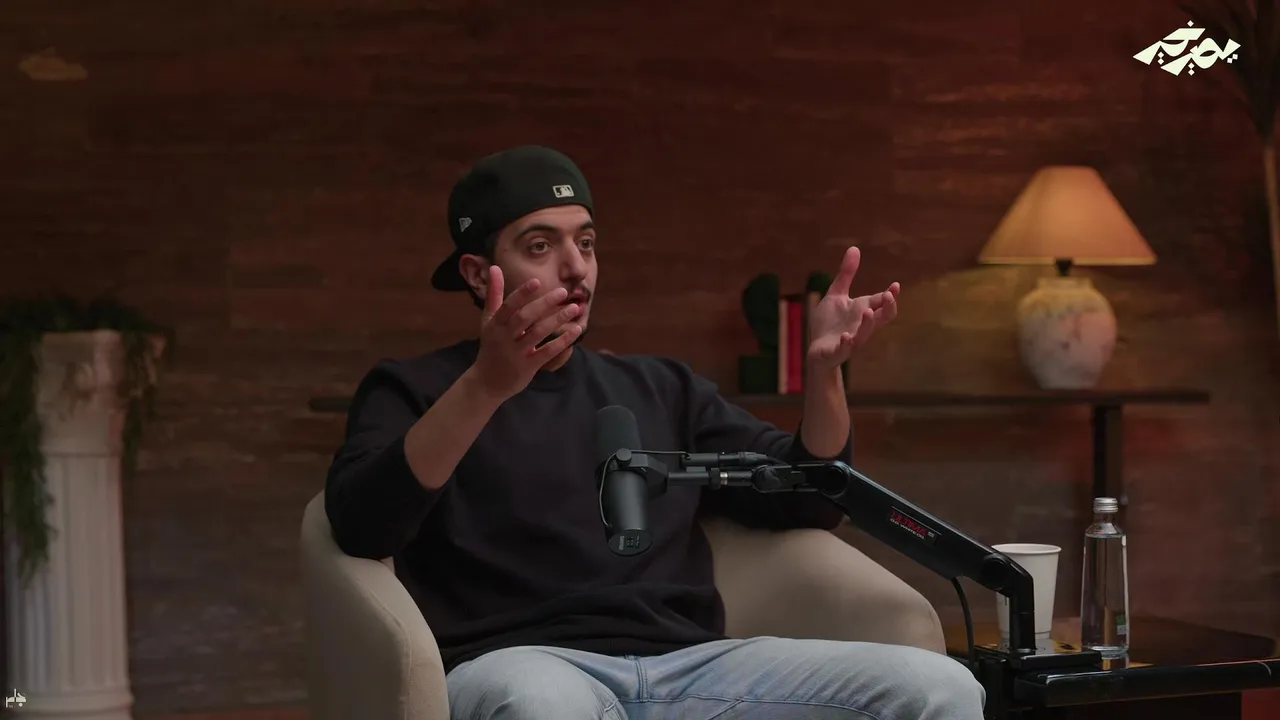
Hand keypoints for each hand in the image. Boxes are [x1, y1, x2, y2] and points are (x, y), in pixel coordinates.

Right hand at [471, 266, 582, 400]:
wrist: (487, 382)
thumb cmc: (491, 345)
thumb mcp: (488, 320)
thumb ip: (494, 294)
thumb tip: (494, 267)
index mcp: (495, 324)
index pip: (509, 306)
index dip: (522, 294)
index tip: (537, 281)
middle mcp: (504, 337)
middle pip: (525, 318)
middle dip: (544, 304)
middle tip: (563, 292)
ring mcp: (516, 353)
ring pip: (538, 334)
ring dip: (557, 320)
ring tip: (574, 308)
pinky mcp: (528, 367)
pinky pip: (547, 353)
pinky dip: (562, 342)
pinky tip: (576, 331)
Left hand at [806, 247, 899, 371]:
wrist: (817, 350)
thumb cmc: (830, 323)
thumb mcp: (836, 295)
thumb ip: (846, 274)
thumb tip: (854, 248)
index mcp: (863, 311)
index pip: (881, 303)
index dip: (890, 295)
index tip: (895, 285)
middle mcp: (861, 325)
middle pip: (882, 318)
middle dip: (888, 308)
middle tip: (888, 296)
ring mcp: (851, 339)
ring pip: (865, 334)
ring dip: (868, 324)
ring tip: (867, 312)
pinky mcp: (838, 350)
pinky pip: (846, 348)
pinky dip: (847, 343)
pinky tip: (846, 336)